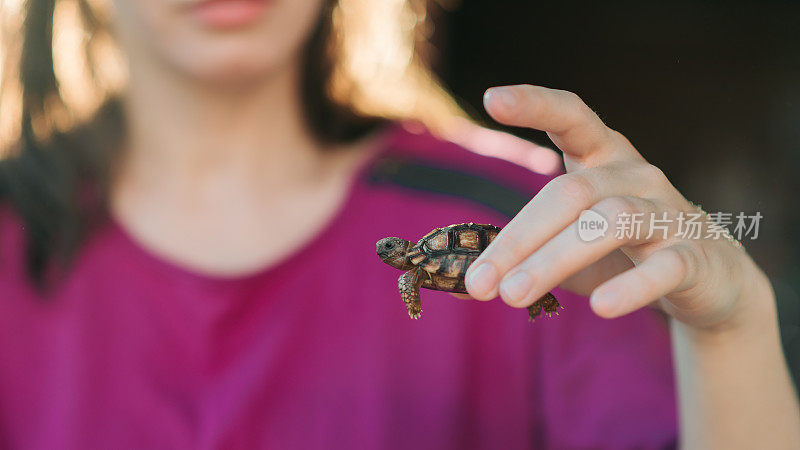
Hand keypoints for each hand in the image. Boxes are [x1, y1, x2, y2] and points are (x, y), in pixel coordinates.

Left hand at [465, 85, 773, 331]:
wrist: (709, 281)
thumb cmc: (623, 253)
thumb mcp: (571, 247)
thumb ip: (529, 255)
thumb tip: (472, 283)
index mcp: (602, 159)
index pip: (571, 117)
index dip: (535, 104)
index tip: (492, 99)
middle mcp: (635, 175)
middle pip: (572, 193)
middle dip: (520, 239)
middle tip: (480, 283)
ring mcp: (668, 212)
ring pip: (611, 223)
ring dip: (555, 259)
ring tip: (514, 295)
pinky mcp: (695, 256)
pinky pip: (664, 267)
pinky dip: (632, 286)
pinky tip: (601, 306)